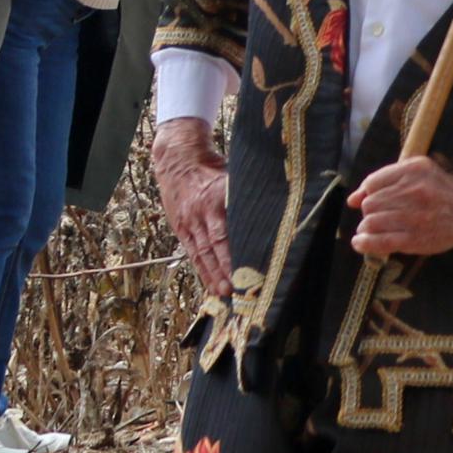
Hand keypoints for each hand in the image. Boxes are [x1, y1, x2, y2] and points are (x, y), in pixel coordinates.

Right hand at [153, 119, 231, 296]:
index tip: (247, 269)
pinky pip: (191, 252)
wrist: (178, 159)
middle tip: (234, 290)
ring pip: (200, 253)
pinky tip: (208, 283)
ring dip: (211, 274)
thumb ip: (246, 197)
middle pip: (212, 247)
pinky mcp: (180, 227)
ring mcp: (188, 222)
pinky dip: (200, 269)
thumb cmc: (213, 167)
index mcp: (214, 200)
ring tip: (221, 293)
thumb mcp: (232, 176)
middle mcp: (200, 214)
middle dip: (223, 270)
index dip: (233, 253)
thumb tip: (274, 211)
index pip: (225, 233)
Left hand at [347, 156, 452, 259]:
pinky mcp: (414, 239)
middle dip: (370, 211)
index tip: (370, 200)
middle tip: (379, 215)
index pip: (373, 183)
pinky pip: (380, 242)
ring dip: (367, 227)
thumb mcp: (420, 173)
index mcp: (414, 170)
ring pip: (371, 222)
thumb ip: (386, 179)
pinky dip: (365, 243)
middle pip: (370, 204)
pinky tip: (361, 242)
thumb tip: (352, 199)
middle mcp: (414, 191)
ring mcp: (414, 216)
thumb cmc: (441, 191)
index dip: (367, 194)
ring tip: (373, 229)